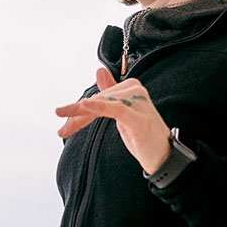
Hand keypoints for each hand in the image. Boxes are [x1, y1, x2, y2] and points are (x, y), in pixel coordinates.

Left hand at [55, 67, 172, 173]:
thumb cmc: (142, 134)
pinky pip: (116, 110)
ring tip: (65, 128)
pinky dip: (98, 107)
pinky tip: (84, 105)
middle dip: (76, 116)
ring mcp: (138, 103)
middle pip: (97, 100)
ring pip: (101, 105)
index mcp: (130, 87)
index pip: (98, 96)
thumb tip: (99, 71)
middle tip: (62, 131)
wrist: (163, 156)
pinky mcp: (139, 119)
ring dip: (80, 117)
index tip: (65, 124)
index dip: (79, 109)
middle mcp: (134, 90)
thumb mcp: (122, 112)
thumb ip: (110, 93)